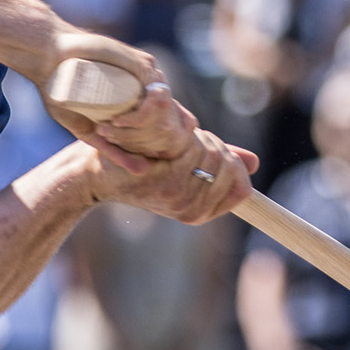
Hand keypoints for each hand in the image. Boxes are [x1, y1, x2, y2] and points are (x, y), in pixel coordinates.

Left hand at [89, 128, 258, 222]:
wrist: (94, 170)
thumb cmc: (137, 163)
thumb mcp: (183, 165)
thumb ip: (218, 165)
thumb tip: (254, 163)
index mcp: (199, 211)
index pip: (242, 187)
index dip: (231, 162)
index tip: (207, 151)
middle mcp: (192, 211)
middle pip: (230, 169)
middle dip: (214, 146)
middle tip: (185, 142)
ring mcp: (180, 200)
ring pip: (215, 157)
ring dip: (199, 139)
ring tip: (174, 142)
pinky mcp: (166, 184)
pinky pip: (197, 153)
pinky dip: (187, 137)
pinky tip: (167, 140)